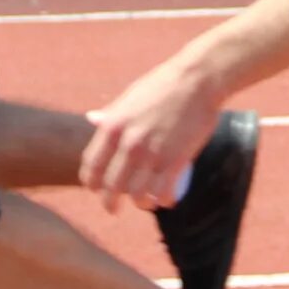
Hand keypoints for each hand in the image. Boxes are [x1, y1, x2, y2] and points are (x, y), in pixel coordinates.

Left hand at [81, 54, 222, 212]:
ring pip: (138, 194)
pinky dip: (163, 200)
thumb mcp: (130, 97)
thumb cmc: (163, 85)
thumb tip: (91, 119)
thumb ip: (111, 114)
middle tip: (113, 209)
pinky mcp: (176, 160)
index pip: (92, 165)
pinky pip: (164, 192)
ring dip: (140, 203)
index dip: (91, 183)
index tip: (95, 189)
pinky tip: (166, 200)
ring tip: (144, 203)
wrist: (197, 80)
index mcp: (113, 126)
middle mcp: (129, 143)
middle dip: (110, 203)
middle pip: (112, 186)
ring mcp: (153, 153)